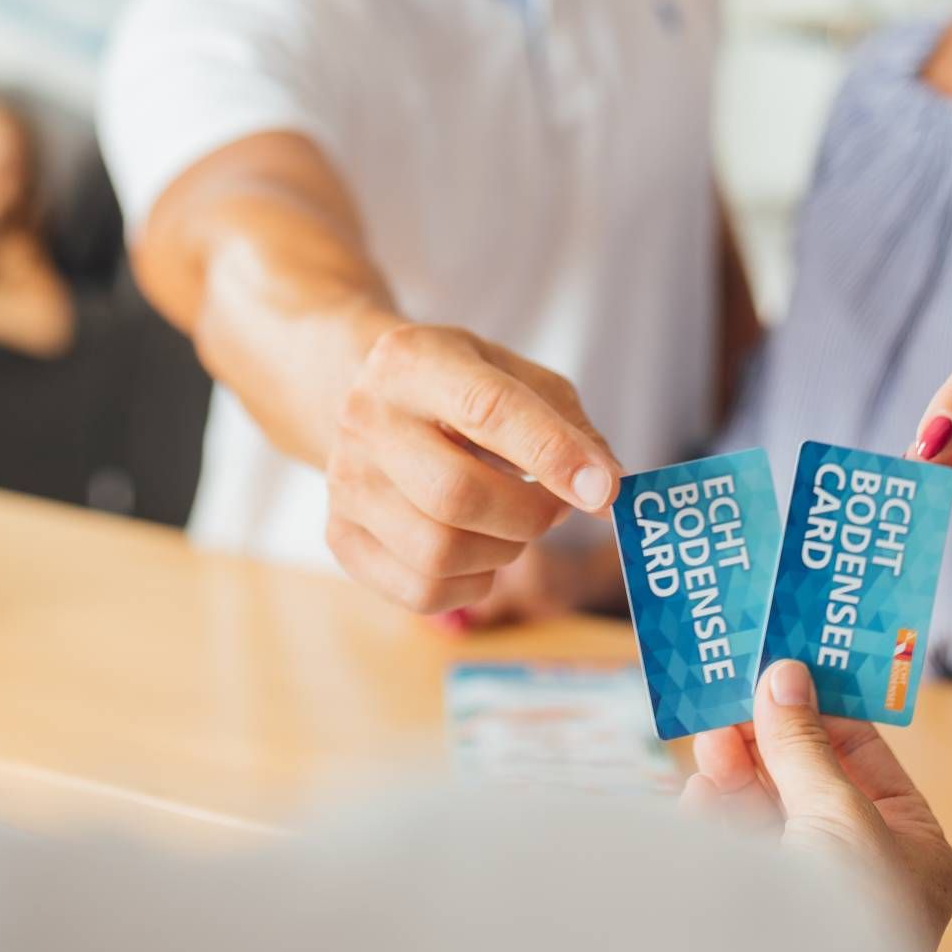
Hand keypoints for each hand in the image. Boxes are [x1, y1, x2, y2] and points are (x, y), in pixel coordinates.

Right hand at [325, 323, 620, 614]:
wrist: (361, 394)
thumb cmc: (457, 387)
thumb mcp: (515, 375)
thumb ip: (569, 425)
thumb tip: (609, 488)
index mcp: (413, 360)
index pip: (487, 409)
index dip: (552, 453)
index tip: (605, 490)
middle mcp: (366, 418)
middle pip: (456, 494)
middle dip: (530, 515)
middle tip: (558, 508)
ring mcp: (346, 481)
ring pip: (438, 552)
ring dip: (503, 552)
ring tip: (513, 524)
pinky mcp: (341, 535)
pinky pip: (420, 591)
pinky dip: (470, 585)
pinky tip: (478, 552)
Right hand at [684, 660, 951, 951]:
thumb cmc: (853, 917)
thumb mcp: (838, 813)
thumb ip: (806, 744)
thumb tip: (785, 675)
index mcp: (911, 845)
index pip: (866, 756)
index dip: (825, 706)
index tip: (781, 663)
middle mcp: (863, 864)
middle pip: (809, 777)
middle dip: (766, 737)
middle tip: (728, 697)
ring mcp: (808, 889)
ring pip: (765, 810)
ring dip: (735, 772)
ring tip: (708, 743)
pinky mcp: (758, 910)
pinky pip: (735, 849)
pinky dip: (716, 819)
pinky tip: (699, 798)